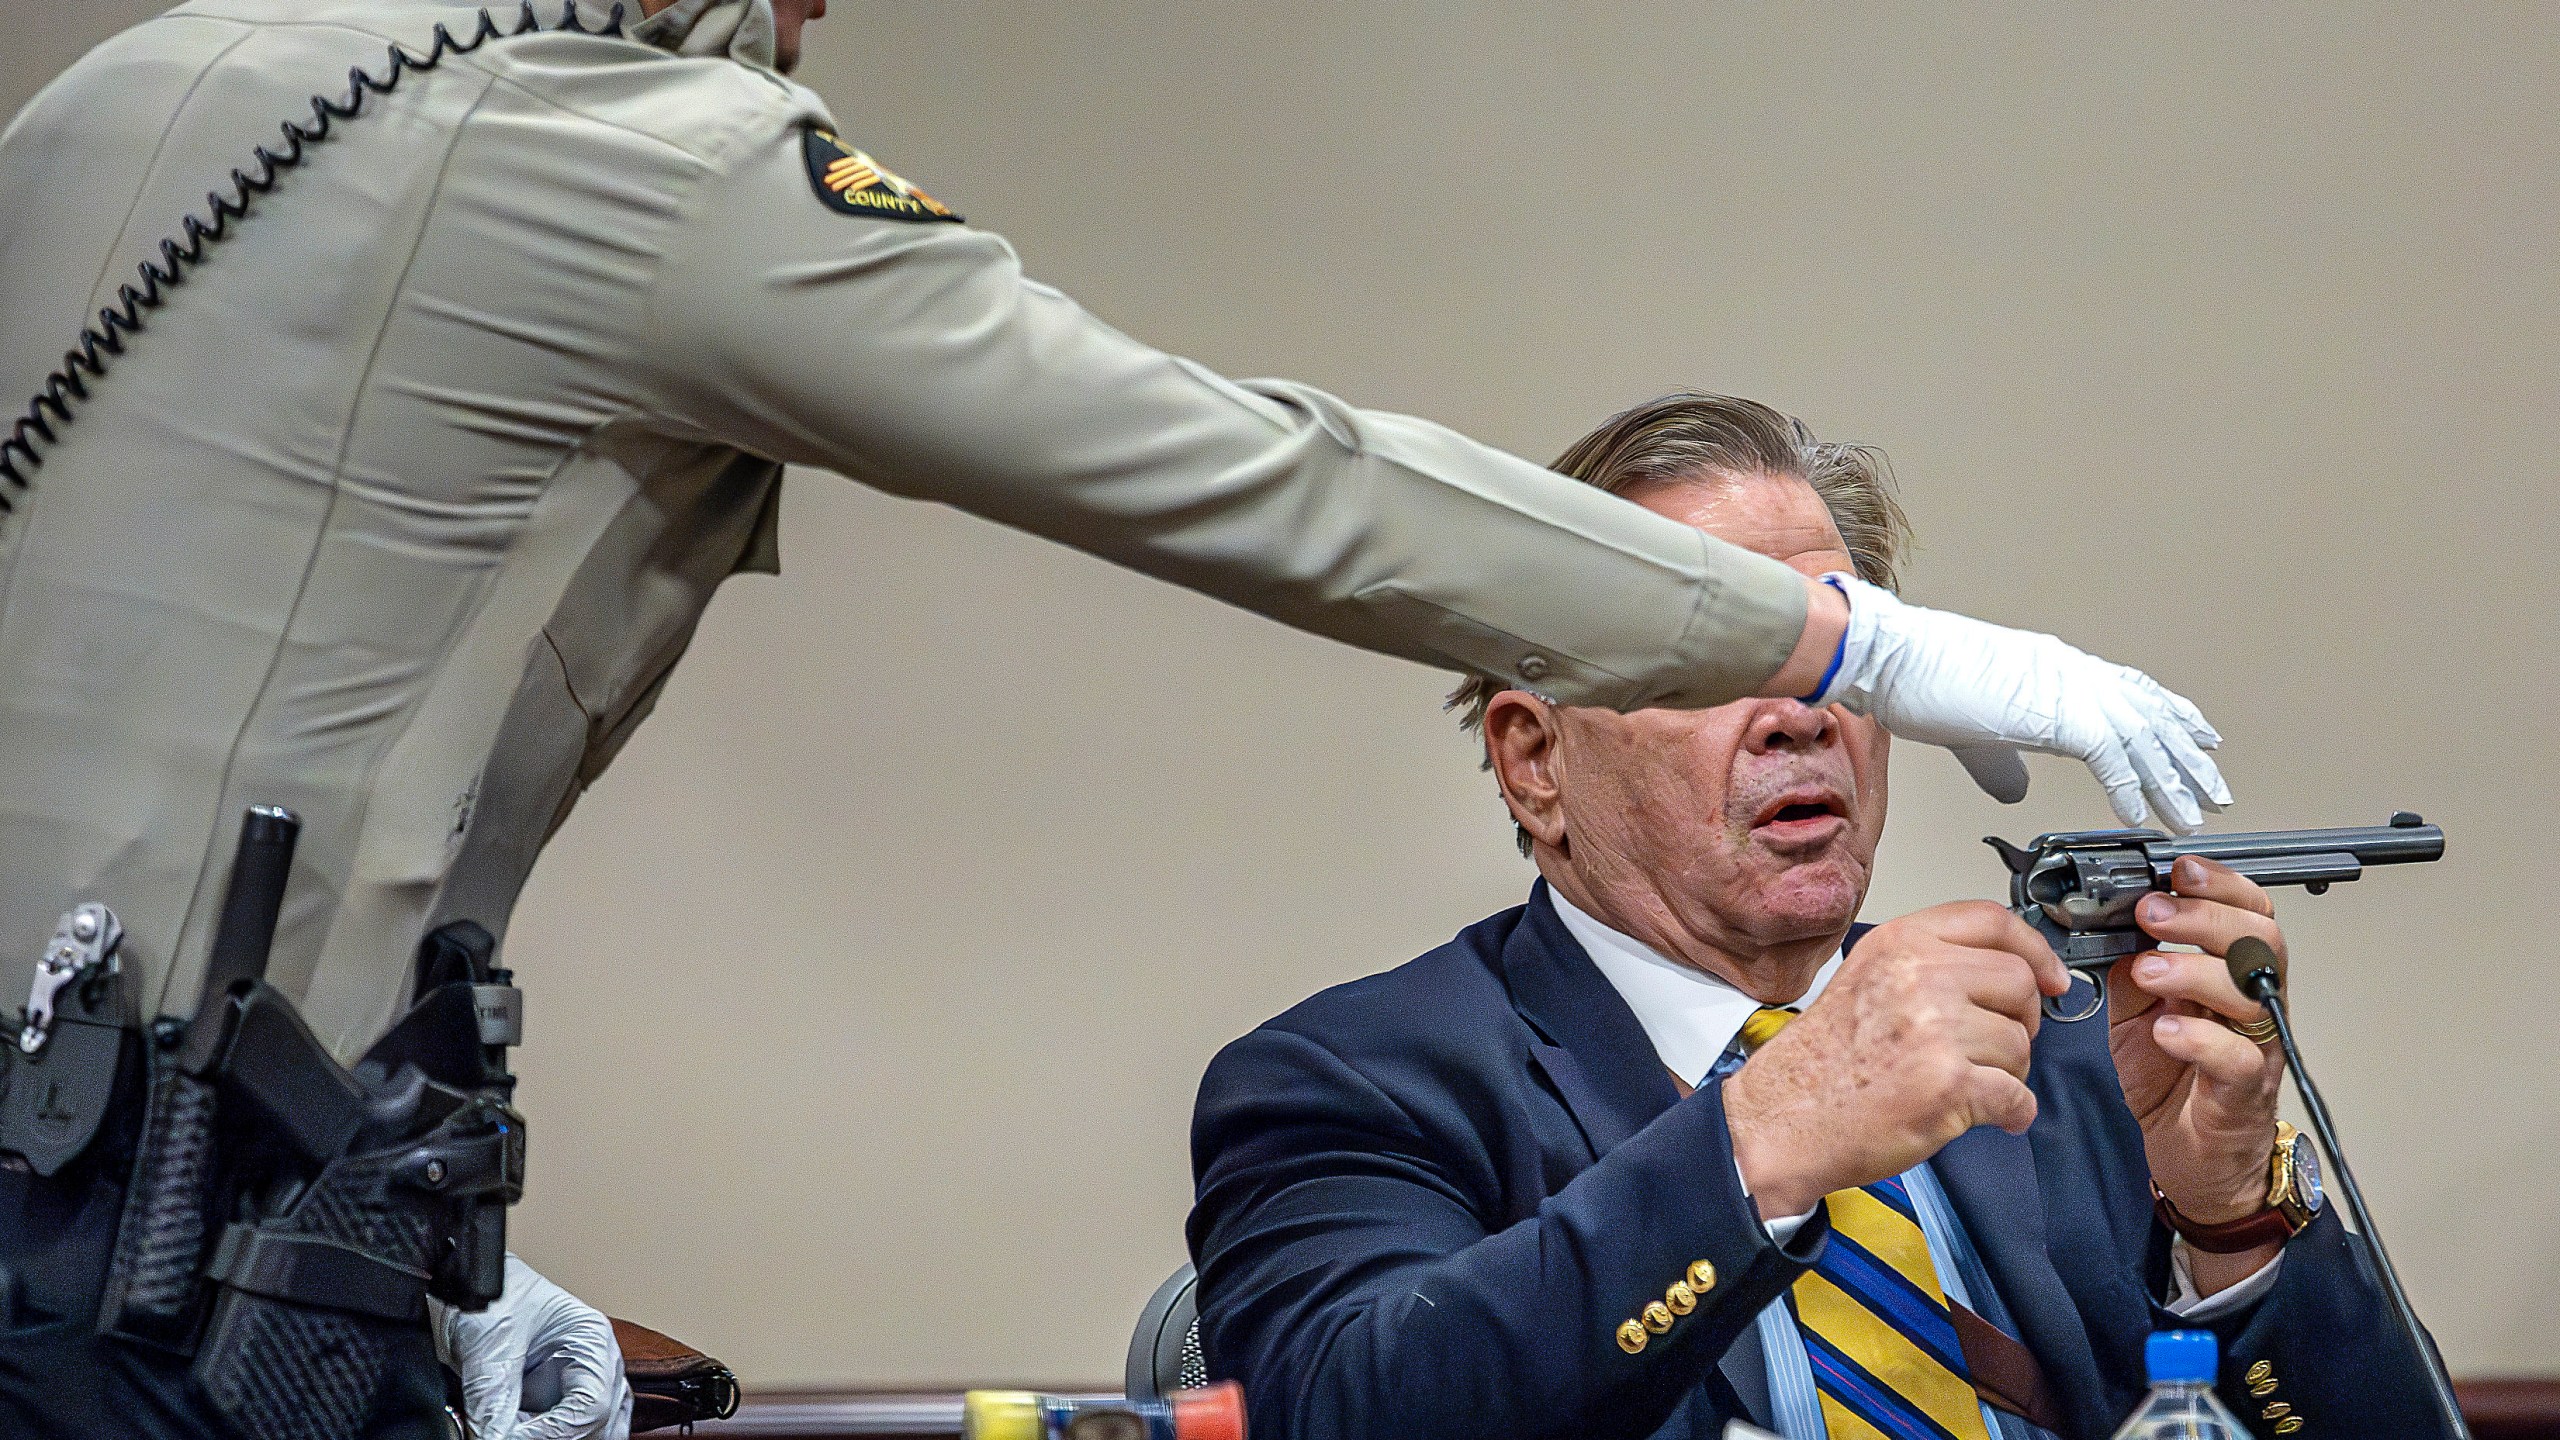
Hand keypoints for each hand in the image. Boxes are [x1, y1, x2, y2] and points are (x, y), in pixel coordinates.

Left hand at [433, 1255, 634, 1439]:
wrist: (464, 1285)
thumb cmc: (488, 1294)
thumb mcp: (487, 1345)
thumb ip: (493, 1398)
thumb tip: (495, 1439)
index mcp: (591, 1338)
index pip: (592, 1403)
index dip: (554, 1430)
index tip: (512, 1436)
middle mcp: (595, 1362)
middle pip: (601, 1422)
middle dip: (558, 1436)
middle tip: (509, 1434)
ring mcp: (579, 1382)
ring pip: (593, 1431)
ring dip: (554, 1437)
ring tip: (510, 1428)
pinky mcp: (557, 1399)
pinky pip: (567, 1431)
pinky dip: (544, 1436)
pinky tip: (515, 1430)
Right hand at [1724, 902, 2069, 1218]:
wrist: (1784, 1119)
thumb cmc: (1822, 1060)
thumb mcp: (1866, 977)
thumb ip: (1930, 962)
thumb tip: (2010, 971)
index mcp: (1900, 943)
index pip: (1993, 922)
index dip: (2035, 950)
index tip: (2051, 977)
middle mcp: (1919, 976)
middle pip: (2020, 983)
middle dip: (2020, 1022)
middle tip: (1994, 1047)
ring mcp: (1935, 1029)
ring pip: (2021, 1044)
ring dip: (2008, 1072)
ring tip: (1969, 1084)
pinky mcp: (1948, 1085)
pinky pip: (2016, 1096)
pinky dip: (2011, 1114)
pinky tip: (1988, 1116)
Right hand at [1812, 573, 2229, 831]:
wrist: (1894, 657)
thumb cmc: (1918, 680)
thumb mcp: (1972, 727)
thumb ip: (2003, 761)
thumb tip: (2017, 788)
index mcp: (2056, 667)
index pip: (2132, 691)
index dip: (2171, 717)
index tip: (2198, 738)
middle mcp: (2073, 671)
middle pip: (2151, 714)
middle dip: (2187, 756)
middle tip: (2214, 788)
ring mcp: (2067, 688)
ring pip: (2142, 737)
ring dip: (2171, 780)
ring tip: (2194, 813)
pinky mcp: (2054, 711)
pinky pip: (2110, 757)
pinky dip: (2130, 789)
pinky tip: (2141, 816)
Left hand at [2109, 858, 2286, 1237]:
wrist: (2189, 1156)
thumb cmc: (2172, 1081)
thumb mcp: (2135, 1012)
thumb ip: (2129, 969)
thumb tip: (2105, 927)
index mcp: (2227, 975)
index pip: (2246, 913)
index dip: (2220, 885)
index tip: (2178, 869)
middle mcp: (2250, 1004)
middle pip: (2258, 942)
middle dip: (2205, 917)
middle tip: (2153, 913)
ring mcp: (2253, 1047)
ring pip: (2252, 994)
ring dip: (2195, 971)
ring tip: (2150, 971)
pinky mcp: (2242, 1092)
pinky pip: (2237, 1058)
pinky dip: (2200, 1038)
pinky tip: (2168, 1030)